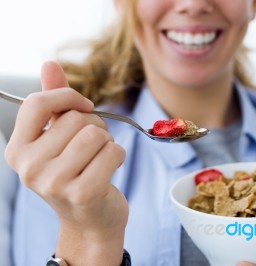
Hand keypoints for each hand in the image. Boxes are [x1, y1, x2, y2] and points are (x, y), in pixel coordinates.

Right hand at [5, 61, 127, 265]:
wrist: (89, 220)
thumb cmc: (76, 173)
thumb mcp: (59, 138)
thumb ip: (55, 103)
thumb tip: (50, 64)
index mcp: (18, 149)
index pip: (37, 103)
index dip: (68, 96)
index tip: (84, 105)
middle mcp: (29, 167)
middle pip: (76, 118)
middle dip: (94, 126)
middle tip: (92, 146)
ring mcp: (54, 183)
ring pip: (96, 134)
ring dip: (107, 141)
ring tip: (99, 158)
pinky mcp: (83, 193)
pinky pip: (113, 151)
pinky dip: (118, 155)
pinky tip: (108, 170)